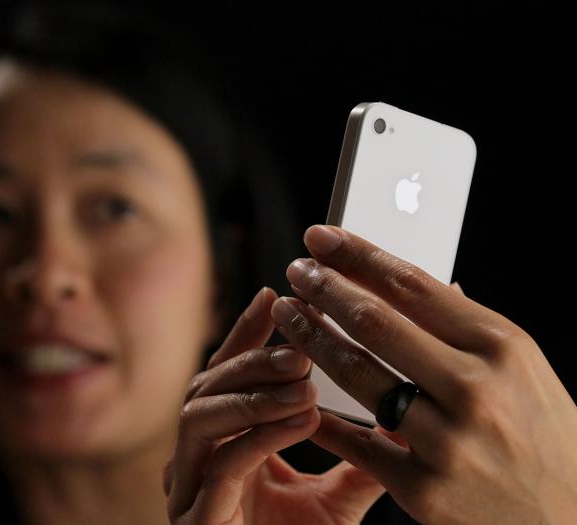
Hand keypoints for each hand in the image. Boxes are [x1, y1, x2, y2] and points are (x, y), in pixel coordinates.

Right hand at [165, 287, 386, 524]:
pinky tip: (301, 415)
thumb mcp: (336, 500)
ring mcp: (187, 489)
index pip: (229, 377)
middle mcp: (195, 460)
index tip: (277, 296)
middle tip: (298, 332)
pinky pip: (220, 465)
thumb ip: (360, 458)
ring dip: (251, 387)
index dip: (248, 335)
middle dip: (250, 354)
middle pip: (206, 384)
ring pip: (199, 415)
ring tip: (302, 371)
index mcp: (222, 447)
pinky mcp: (194, 520)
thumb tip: (403, 415)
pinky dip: (259, 434)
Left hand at [271, 225, 576, 523]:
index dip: (357, 255)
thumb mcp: (518, 365)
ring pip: (357, 375)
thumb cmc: (542, 432)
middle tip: (296, 269)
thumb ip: (462, 326)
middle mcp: (475, 390)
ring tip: (288, 314)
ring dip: (311, 338)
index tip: (321, 236)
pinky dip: (321, 414)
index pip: (413, 284)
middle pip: (375, 322)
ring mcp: (447, 443)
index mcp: (501, 347)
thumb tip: (404, 281)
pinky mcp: (423, 490)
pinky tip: (295, 388)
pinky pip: (356, 442)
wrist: (571, 518)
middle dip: (324, 288)